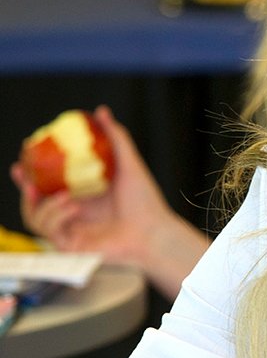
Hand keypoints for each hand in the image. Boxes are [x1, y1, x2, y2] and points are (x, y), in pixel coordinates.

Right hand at [10, 106, 207, 298]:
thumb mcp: (128, 164)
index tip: (26, 150)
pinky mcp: (70, 246)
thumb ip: (115, 138)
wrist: (154, 231)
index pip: (47, 181)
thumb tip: (101, 111)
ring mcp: (69, 230)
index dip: (32, 167)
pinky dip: (56, 217)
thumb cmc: (145, 202)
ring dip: (43, 205)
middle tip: (21, 172)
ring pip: (35, 218)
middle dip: (22, 187)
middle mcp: (71, 213)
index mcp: (81, 194)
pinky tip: (73, 209)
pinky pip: (49, 231)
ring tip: (65, 196)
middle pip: (33, 201)